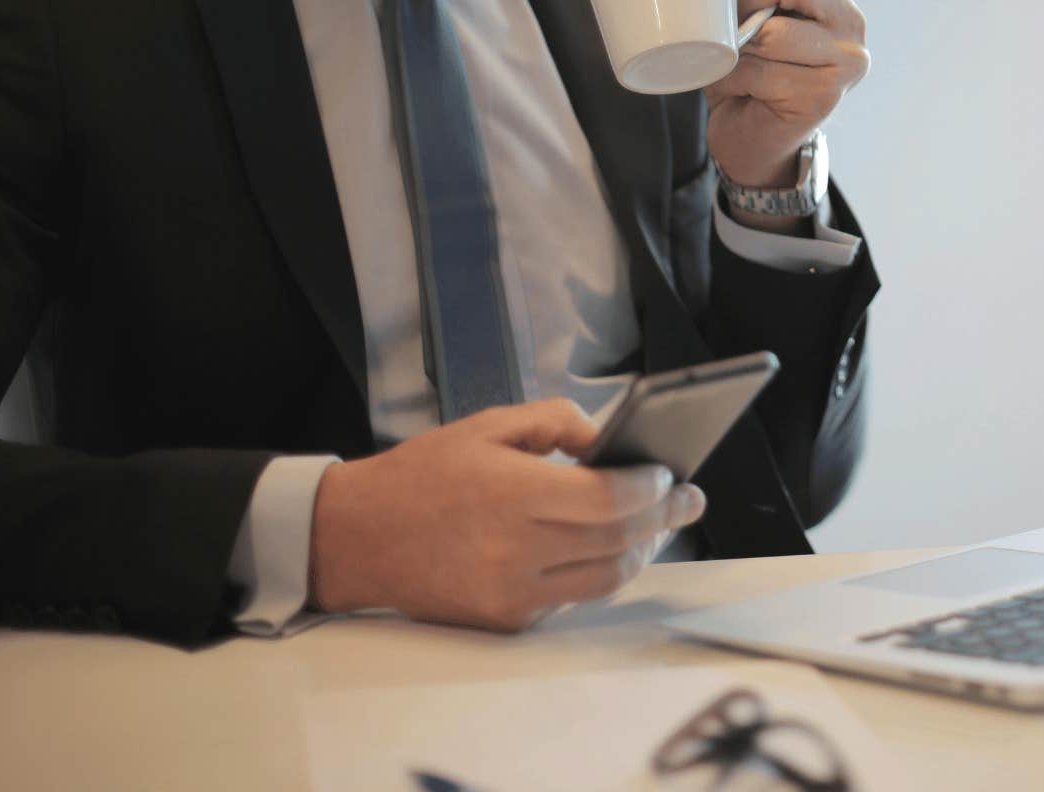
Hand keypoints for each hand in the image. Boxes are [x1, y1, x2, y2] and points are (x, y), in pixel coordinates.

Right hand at [307, 399, 706, 631]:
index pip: (611, 500)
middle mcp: (517, 550)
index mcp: (514, 496)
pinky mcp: (507, 620)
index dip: (651, 489)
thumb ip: (555, 422)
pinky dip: (599, 572)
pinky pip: (574, 598)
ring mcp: (513, 592)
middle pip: (620, 540)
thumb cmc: (421, 476)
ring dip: (641, 550)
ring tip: (657, 526)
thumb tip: (607, 440)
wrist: (356, 537)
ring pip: (607, 578)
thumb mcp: (487, 427)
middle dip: (664, 518)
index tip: (668, 474)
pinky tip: (608, 548)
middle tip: (688, 500)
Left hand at [704, 0, 867, 211]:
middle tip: (719, 16)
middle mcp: (850, 16)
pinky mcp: (828, 96)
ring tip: (724, 57)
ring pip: (772, 30)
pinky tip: (736, 87)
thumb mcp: (739, 1)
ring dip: (732, 45)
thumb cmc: (742, 61)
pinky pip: (766, 72)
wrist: (750, 135)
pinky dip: (735, 78)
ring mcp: (847, 58)